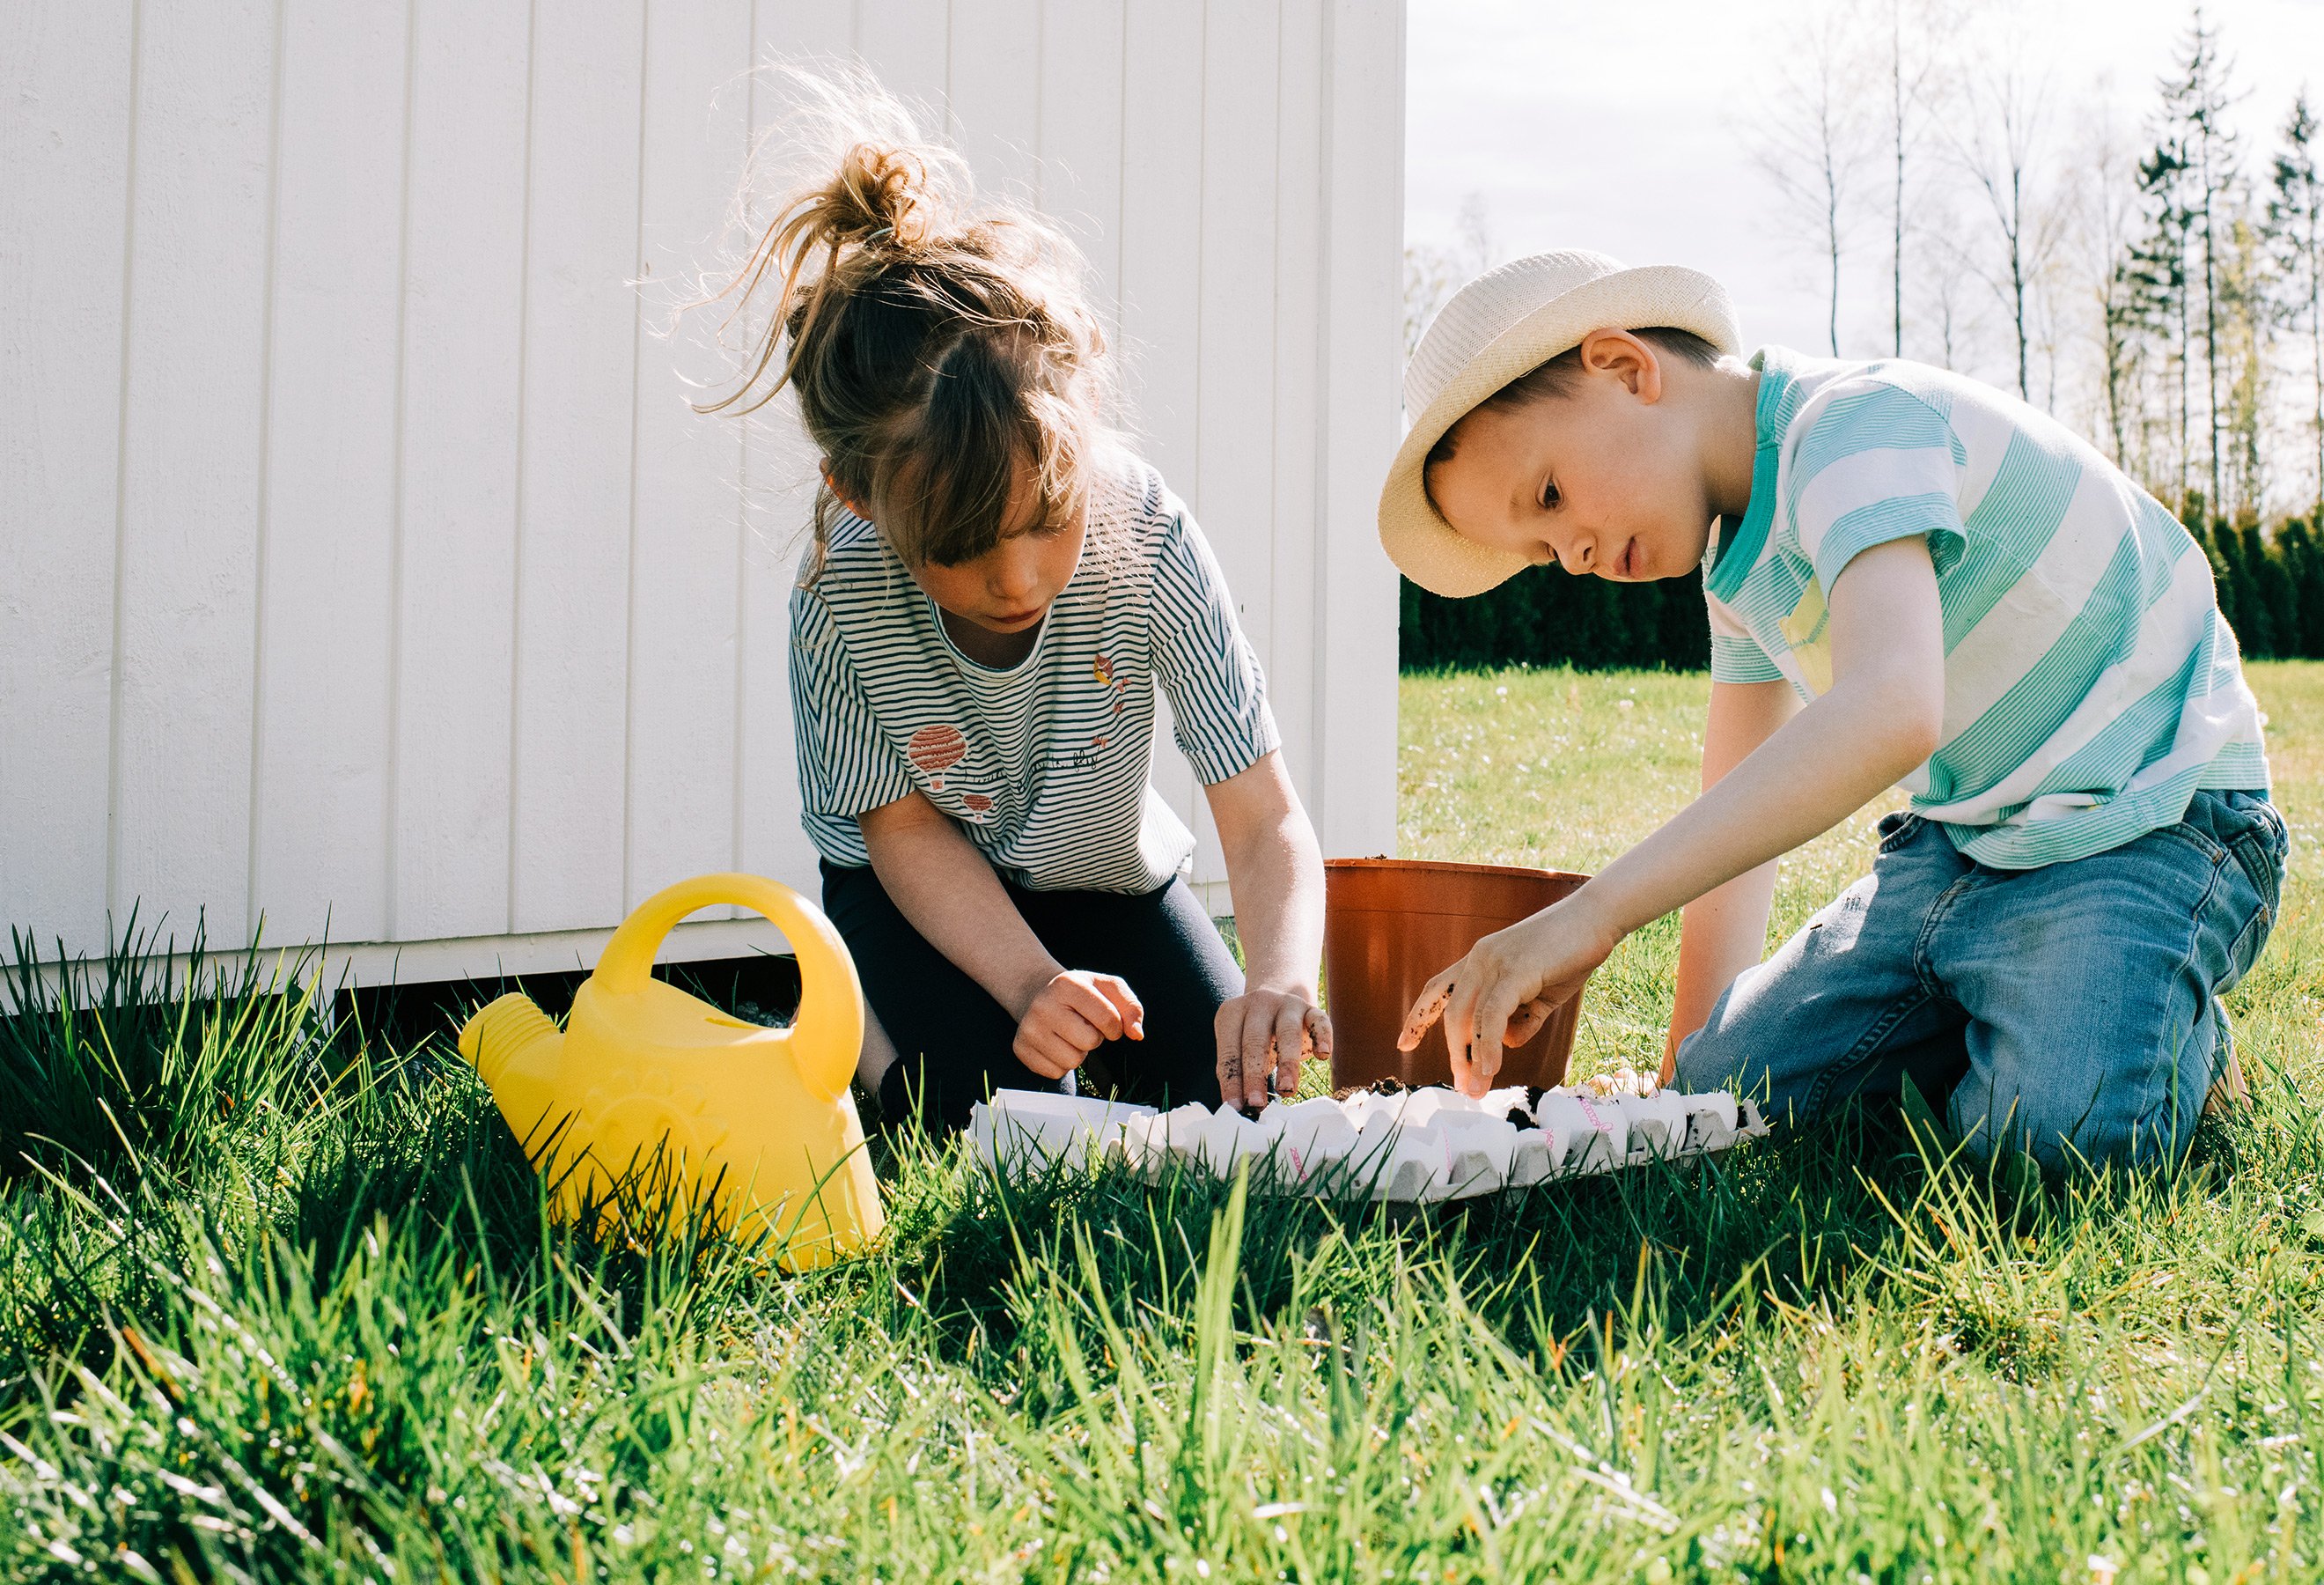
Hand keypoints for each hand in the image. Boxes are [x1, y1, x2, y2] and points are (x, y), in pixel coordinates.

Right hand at [1014, 970, 1144, 1079]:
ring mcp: (1029, 1029)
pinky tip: (1055, 1043)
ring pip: (1072, 1061)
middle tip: (1083, 1024)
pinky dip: (1062, 1063)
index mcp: (1067, 985)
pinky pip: (1056, 1073)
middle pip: (1090, 1042)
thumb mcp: (1108, 988)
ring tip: (1069, 1033)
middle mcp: (1043, 1006)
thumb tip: (1137, 1034)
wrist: (1037, 993)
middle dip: (1094, 1037)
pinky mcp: (1021, 1049)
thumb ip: (1131, 1007)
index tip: (1106, 1020)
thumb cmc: (1079, 993)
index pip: (1109, 1020)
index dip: (1115, 1026)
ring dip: (1078, 1052)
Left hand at [1215, 989, 1330, 1113]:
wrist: (1278, 991)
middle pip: (1255, 1042)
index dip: (1231, 1080)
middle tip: (1255, 1104)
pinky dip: (1323, 1037)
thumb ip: (1237, 1070)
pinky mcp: (1312, 1009)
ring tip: (1286, 1090)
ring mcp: (1287, 1004)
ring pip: (1287, 1033)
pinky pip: (1319, 1021)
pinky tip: (1323, 1056)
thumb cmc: (1255, 1032)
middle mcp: (1258, 1004)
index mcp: (1232, 1013)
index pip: (1229, 1050)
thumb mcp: (1239, 1044)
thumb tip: (1236, 1106)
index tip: (1234, 1107)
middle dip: (1254, 1076)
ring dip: (1287, 1064)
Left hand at [1397, 896, 1618, 1095]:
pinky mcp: (1514, 970)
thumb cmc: (1572, 953)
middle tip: (1466, 1088)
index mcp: (1480, 961)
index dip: (1420, 1017)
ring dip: (1471, 1059)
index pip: (1439, 989)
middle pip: (1452, 1014)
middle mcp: (1479, 959)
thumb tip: (1505, 1044)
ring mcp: (1493, 962)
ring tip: (1476, 1089)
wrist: (1598, 918)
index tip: (1404, 1043)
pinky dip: (1488, 1044)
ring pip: (1468, 1018)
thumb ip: (1522, 1019)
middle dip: (1455, 1055)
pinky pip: (1492, 1015)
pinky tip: (1490, 1067)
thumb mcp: (1542, 994)